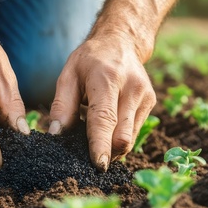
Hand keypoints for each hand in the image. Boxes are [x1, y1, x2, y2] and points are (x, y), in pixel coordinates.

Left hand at [49, 36, 155, 170]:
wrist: (120, 42)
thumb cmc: (89, 60)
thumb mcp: (67, 75)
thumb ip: (62, 105)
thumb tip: (56, 134)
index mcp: (107, 79)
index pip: (105, 118)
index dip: (101, 144)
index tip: (98, 164)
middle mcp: (131, 88)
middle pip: (122, 135)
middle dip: (106, 153)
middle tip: (87, 158)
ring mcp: (145, 96)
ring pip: (130, 138)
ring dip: (112, 148)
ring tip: (95, 141)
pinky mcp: (150, 103)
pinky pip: (133, 133)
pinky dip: (118, 139)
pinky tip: (107, 131)